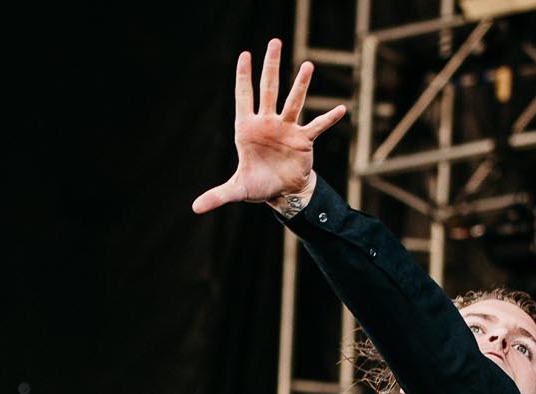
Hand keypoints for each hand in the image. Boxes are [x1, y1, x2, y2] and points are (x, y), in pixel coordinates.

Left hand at [192, 38, 346, 214]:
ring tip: (307, 66)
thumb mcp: (237, 189)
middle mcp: (268, 123)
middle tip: (274, 43)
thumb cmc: (257, 184)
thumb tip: (195, 209)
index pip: (244, 97)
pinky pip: (317, 126)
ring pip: (294, 102)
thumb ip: (217, 195)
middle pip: (269, 90)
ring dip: (301, 85)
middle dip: (271, 67)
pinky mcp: (304, 140)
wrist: (281, 191)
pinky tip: (341, 110)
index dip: (243, 77)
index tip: (244, 55)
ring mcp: (287, 129)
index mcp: (248, 129)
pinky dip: (329, 119)